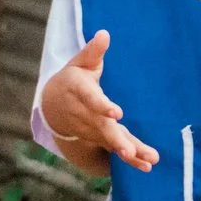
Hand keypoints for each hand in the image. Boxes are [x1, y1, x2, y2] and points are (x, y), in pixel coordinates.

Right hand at [39, 30, 159, 170]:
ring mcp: (92, 129)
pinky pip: (115, 149)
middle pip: (101, 128)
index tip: (117, 112)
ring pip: (111, 142)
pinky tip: (146, 166)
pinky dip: (130, 160)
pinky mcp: (100, 138)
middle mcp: (85, 114)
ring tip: (147, 162)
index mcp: (79, 91)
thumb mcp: (79, 63)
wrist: (53, 106)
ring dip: (129, 153)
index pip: (91, 99)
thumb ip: (93, 51)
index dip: (102, 106)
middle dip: (116, 139)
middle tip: (129, 150)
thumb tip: (105, 33)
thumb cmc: (72, 80)